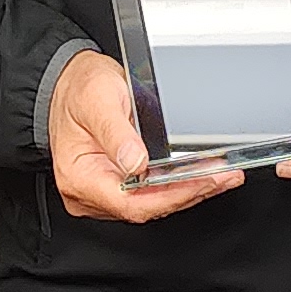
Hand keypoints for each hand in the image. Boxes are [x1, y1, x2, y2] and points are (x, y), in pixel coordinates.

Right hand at [48, 51, 239, 221]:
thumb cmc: (77, 90)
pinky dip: (177, 185)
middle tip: (225, 177)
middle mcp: (89, 193)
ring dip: (189, 190)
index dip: (172, 196)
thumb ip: (116, 133)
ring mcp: (102, 192)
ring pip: (152, 203)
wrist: (66, 84)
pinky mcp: (116, 185)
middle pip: (147, 207)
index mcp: (80, 178)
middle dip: (190, 192)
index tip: (203, 181)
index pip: (132, 203)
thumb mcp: (97, 100)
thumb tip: (136, 162)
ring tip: (222, 176)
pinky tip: (200, 176)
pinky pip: (149, 194)